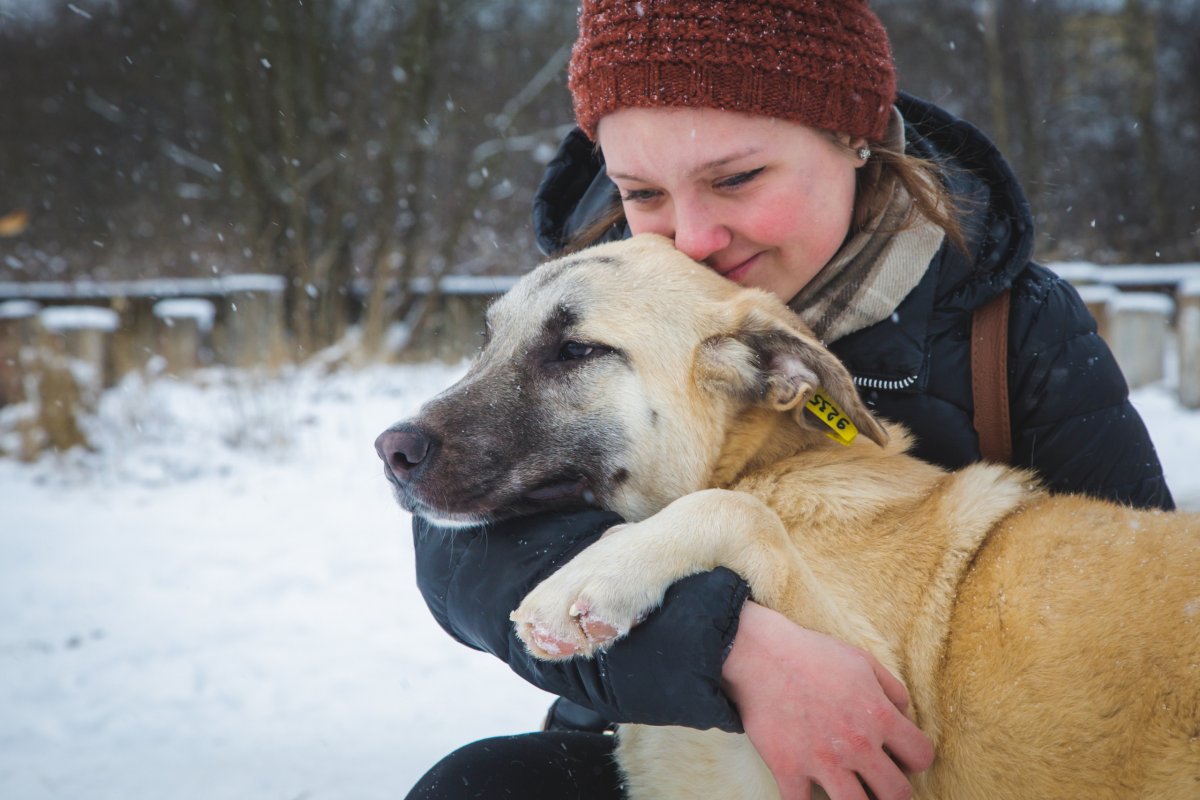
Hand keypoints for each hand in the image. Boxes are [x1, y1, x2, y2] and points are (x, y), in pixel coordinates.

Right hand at [722, 602, 933, 799]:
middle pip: (897, 794)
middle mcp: (856, 744)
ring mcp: (821, 761)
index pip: (921, 756)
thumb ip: (893, 691)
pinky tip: (809, 794)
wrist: (760, 654)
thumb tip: (905, 718)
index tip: (902, 757)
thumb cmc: (812, 654)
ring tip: (851, 791)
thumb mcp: (863, 661)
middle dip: (894, 791)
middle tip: (880, 782)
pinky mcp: (788, 769)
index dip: (916, 758)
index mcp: (878, 716)